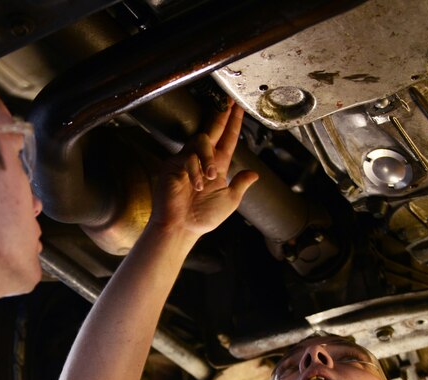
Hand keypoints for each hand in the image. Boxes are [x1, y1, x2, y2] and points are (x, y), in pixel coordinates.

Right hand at [150, 101, 258, 237]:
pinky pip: (188, 157)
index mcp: (217, 167)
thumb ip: (240, 184)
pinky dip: (196, 171)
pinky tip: (196, 185)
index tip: (239, 108)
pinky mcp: (173, 165)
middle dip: (222, 116)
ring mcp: (186, 161)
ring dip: (209, 158)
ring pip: (202, 142)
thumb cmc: (203, 218)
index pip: (228, 140)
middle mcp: (202, 160)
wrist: (181, 228)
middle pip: (214, 130)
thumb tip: (255, 173)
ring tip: (211, 177)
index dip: (234, 124)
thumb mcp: (229, 201)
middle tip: (229, 103)